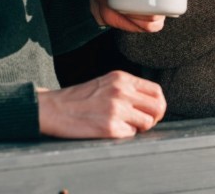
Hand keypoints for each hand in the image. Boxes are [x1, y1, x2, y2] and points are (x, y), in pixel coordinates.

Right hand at [37, 71, 166, 138]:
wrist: (56, 108)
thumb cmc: (80, 97)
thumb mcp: (107, 82)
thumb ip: (128, 88)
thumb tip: (151, 103)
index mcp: (122, 78)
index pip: (156, 91)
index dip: (158, 104)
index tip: (152, 112)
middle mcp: (122, 91)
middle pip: (158, 107)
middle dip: (155, 118)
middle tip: (144, 123)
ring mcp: (116, 109)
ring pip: (147, 122)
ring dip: (139, 128)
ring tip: (124, 126)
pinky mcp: (110, 127)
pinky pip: (131, 134)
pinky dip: (125, 135)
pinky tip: (111, 130)